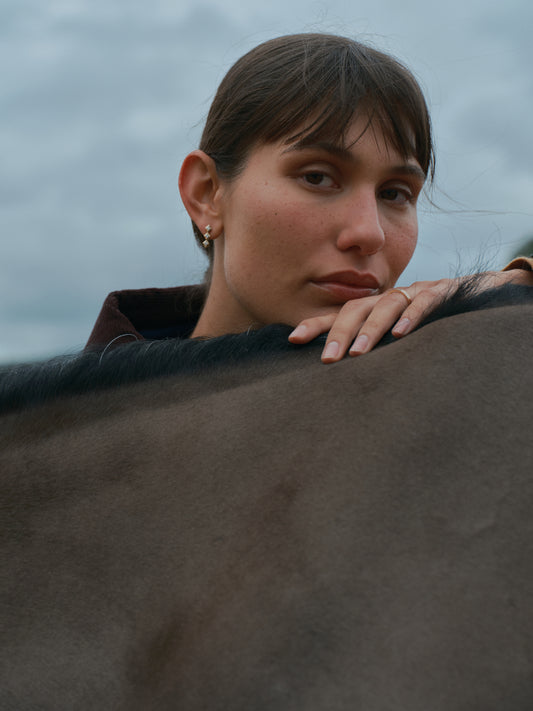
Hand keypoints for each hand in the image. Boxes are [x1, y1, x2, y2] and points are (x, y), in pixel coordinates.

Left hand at [288, 269, 531, 362]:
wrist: (474, 293)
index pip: (340, 314)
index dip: (316, 325)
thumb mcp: (396, 333)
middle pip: (357, 308)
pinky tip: (402, 335)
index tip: (292, 339)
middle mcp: (389, 298)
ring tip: (358, 354)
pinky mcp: (442, 293)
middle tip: (328, 359)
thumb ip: (373, 346)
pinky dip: (412, 317)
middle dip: (339, 332)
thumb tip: (341, 372)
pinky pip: (425, 303)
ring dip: (371, 330)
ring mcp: (415, 292)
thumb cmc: (428, 320)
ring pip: (387, 306)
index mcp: (375, 307)